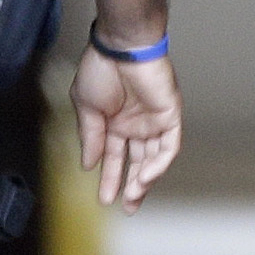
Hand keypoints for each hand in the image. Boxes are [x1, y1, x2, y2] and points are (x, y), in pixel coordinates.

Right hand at [72, 42, 182, 210]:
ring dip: (144, 179)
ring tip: (133, 197)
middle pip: (136, 162)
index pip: (114, 157)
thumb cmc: (101, 68)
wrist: (122, 46)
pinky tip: (145, 177)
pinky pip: (168, 146)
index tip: (104, 198)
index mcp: (115, 121)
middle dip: (132, 186)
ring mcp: (153, 121)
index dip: (110, 178)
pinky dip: (159, 164)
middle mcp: (135, 124)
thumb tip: (88, 164)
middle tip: (127, 207)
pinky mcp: (169, 116)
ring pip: (154, 159)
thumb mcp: (86, 107)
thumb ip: (89, 138)